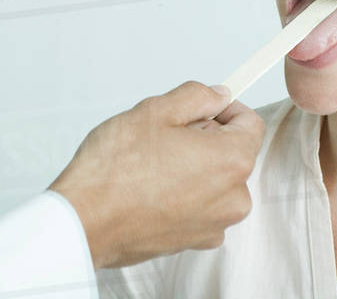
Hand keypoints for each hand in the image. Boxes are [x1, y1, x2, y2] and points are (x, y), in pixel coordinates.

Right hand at [47, 81, 264, 269]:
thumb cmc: (115, 169)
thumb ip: (197, 96)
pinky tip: (149, 188)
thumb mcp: (156, 110)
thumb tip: (217, 96)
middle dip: (204, 138)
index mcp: (231, 161)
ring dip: (192, 167)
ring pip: (214, 181)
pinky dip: (182, 195)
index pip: (251, 124)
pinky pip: (199, 207)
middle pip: (231, 153)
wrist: (85, 221)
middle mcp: (233, 198)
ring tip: (151, 164)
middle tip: (164, 135)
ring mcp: (215, 225)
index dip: (226, 108)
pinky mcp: (194, 241)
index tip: (203, 107)